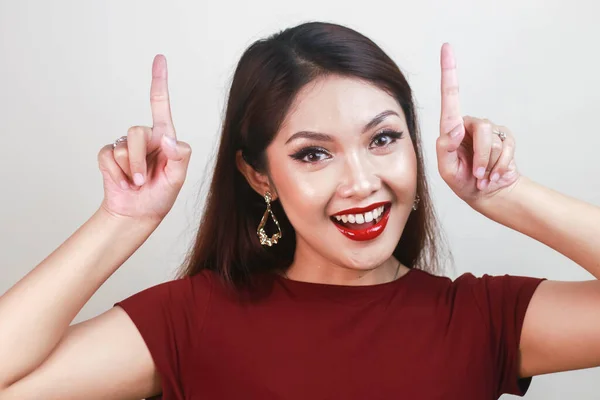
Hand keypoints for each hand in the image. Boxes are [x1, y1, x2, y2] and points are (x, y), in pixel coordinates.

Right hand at [97, 55, 191, 221]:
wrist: (138, 214)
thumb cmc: (161, 195)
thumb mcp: (178, 178)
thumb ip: (180, 156)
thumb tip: (165, 137)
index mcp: (164, 137)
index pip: (160, 105)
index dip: (159, 81)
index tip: (159, 58)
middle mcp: (144, 137)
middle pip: (136, 132)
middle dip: (140, 161)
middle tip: (144, 181)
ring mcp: (125, 145)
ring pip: (123, 147)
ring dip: (131, 171)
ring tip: (136, 184)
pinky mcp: (108, 155)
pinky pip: (108, 157)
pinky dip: (116, 174)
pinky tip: (123, 183)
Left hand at [436, 43, 520, 208]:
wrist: (487, 195)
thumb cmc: (462, 181)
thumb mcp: (447, 170)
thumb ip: (446, 149)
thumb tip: (454, 128)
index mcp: (451, 128)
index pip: (449, 97)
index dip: (449, 71)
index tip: (447, 48)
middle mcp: (469, 125)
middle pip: (481, 128)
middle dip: (481, 156)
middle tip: (476, 174)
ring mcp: (489, 130)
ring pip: (494, 141)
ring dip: (489, 164)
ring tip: (483, 176)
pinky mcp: (506, 138)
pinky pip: (507, 149)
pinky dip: (501, 167)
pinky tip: (494, 176)